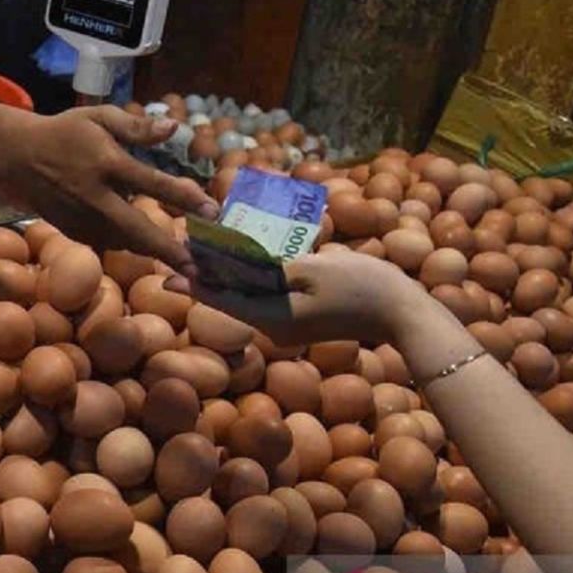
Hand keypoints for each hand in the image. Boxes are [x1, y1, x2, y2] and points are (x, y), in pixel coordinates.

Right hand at [4, 106, 218, 273]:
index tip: (212, 211)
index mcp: (106, 163)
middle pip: (138, 229)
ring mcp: (82, 219)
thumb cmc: (66, 132)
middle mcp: (95, 196)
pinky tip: (148, 245)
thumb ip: (137, 125)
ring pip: (125, 242)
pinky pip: (109, 243)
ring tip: (183, 260)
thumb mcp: (100, 118)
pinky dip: (129, 244)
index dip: (184, 198)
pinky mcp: (74, 232)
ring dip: (153, 250)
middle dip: (169, 251)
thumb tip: (173, 128)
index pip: (152, 183)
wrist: (18, 156)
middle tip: (198, 268)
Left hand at [171, 251, 424, 345]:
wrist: (404, 313)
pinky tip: (247, 256)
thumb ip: (270, 267)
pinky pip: (268, 296)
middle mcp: (274, 328)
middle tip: (185, 243)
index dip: (194, 282)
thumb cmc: (362, 287)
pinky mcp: (302, 319)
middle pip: (232, 297)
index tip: (168, 269)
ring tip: (208, 245)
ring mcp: (288, 326)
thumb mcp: (312, 269)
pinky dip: (254, 277)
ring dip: (230, 272)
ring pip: (249, 296)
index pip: (221, 299)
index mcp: (272, 319)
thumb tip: (232, 264)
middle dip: (209, 272)